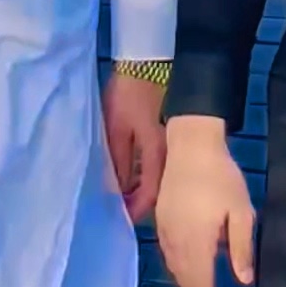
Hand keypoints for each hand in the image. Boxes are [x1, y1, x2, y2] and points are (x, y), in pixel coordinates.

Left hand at [102, 73, 166, 223]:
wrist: (150, 66)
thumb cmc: (129, 94)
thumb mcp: (115, 128)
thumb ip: (116, 160)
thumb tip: (114, 190)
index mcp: (156, 154)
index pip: (148, 195)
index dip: (134, 211)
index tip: (120, 220)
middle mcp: (168, 156)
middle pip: (157, 192)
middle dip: (138, 206)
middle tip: (119, 214)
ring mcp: (170, 148)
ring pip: (158, 181)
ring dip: (141, 193)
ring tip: (122, 201)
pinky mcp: (167, 140)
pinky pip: (157, 168)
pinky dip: (144, 179)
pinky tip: (130, 181)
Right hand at [156, 113, 256, 286]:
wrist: (191, 145)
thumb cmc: (222, 177)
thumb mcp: (242, 212)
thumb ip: (241, 248)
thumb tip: (244, 281)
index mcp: (196, 241)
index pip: (200, 282)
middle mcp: (175, 240)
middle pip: (183, 279)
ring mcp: (164, 230)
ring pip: (172, 268)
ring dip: (186, 284)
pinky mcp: (159, 219)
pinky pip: (166, 254)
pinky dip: (176, 268)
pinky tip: (187, 267)